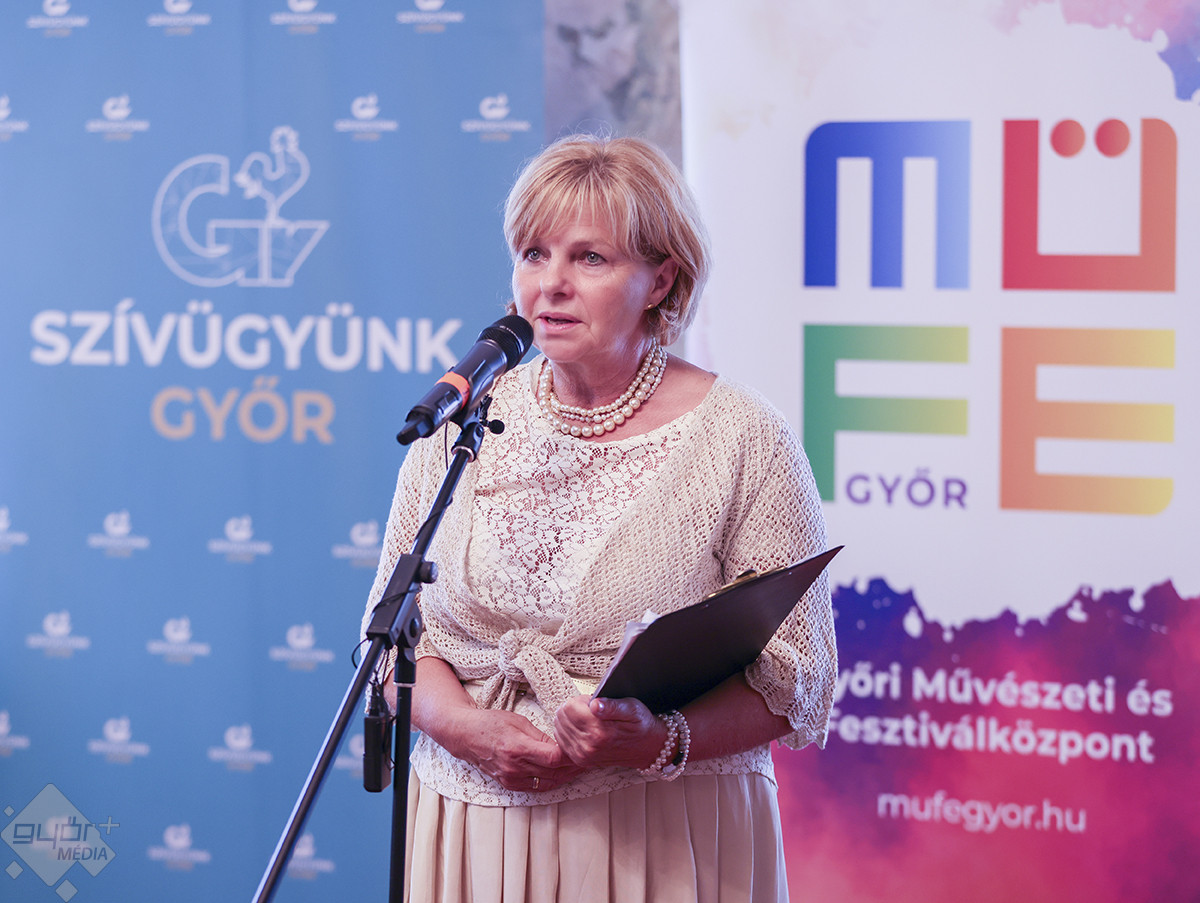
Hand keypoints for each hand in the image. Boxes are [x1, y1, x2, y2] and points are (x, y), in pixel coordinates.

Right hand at [442, 707, 585, 793]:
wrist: (466, 736)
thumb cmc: (491, 724)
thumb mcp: (519, 721)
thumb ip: (541, 735)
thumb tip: (561, 744)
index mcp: (517, 748)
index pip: (553, 758)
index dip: (571, 756)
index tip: (581, 749)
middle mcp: (514, 767)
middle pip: (554, 773)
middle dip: (573, 767)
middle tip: (587, 759)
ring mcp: (511, 778)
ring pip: (548, 783)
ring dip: (565, 777)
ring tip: (578, 768)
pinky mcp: (509, 784)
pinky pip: (536, 788)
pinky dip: (551, 782)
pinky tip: (561, 775)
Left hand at [553, 695, 666, 769]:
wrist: (646, 748)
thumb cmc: (639, 725)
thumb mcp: (632, 708)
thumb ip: (611, 706)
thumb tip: (594, 705)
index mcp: (599, 732)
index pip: (569, 707)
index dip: (581, 699)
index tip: (593, 702)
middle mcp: (588, 746)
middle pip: (561, 716)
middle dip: (573, 708)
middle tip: (591, 711)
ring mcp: (583, 755)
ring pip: (558, 727)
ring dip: (569, 720)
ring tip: (588, 720)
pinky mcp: (580, 760)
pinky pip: (561, 740)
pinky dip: (567, 731)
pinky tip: (581, 729)